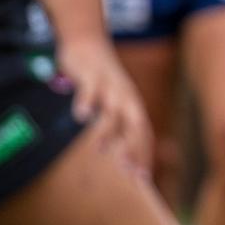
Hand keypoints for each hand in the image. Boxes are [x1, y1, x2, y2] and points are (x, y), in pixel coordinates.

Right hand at [56, 39, 151, 174]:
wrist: (88, 43)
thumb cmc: (99, 82)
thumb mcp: (110, 103)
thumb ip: (113, 128)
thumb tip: (113, 160)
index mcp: (132, 107)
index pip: (143, 135)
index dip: (144, 157)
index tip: (143, 181)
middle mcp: (125, 98)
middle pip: (134, 125)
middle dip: (133, 149)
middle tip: (128, 174)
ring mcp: (109, 86)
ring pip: (112, 110)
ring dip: (108, 130)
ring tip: (101, 150)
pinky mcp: (90, 75)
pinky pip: (89, 90)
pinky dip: (86, 102)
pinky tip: (80, 117)